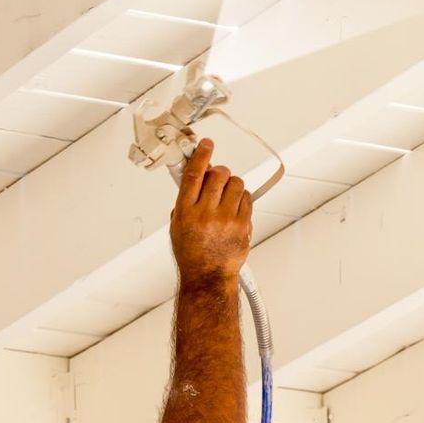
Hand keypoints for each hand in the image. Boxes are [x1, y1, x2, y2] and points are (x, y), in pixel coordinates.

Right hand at [170, 139, 252, 285]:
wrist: (207, 277)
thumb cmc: (192, 254)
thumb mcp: (177, 226)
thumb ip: (185, 201)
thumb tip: (196, 178)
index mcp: (185, 212)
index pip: (194, 174)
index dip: (201, 155)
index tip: (206, 145)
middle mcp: (205, 213)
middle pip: (218, 175)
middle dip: (219, 172)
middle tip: (217, 178)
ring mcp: (226, 219)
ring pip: (236, 183)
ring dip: (232, 185)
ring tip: (227, 197)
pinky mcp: (242, 225)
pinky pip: (247, 198)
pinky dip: (242, 198)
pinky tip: (235, 208)